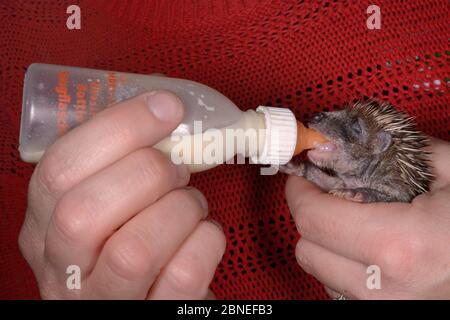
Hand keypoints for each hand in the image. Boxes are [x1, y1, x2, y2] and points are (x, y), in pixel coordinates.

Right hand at [19, 91, 225, 298]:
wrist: (152, 296)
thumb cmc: (133, 233)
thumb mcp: (108, 197)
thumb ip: (120, 157)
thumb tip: (164, 103)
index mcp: (45, 223)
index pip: (60, 169)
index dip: (118, 127)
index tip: (166, 107)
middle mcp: (63, 268)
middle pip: (83, 212)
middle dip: (148, 172)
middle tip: (177, 167)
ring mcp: (105, 300)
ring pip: (134, 251)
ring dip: (180, 209)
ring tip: (191, 203)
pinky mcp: (153, 315)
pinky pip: (183, 276)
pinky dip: (207, 240)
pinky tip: (203, 233)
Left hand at [285, 138, 449, 298]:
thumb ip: (397, 150)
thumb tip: (349, 144)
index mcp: (404, 247)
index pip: (314, 220)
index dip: (300, 192)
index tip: (304, 176)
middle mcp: (389, 291)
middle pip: (309, 250)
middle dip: (311, 217)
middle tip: (326, 195)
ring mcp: (391, 311)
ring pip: (322, 274)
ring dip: (326, 245)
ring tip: (352, 222)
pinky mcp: (394, 316)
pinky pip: (344, 292)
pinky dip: (344, 268)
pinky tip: (370, 250)